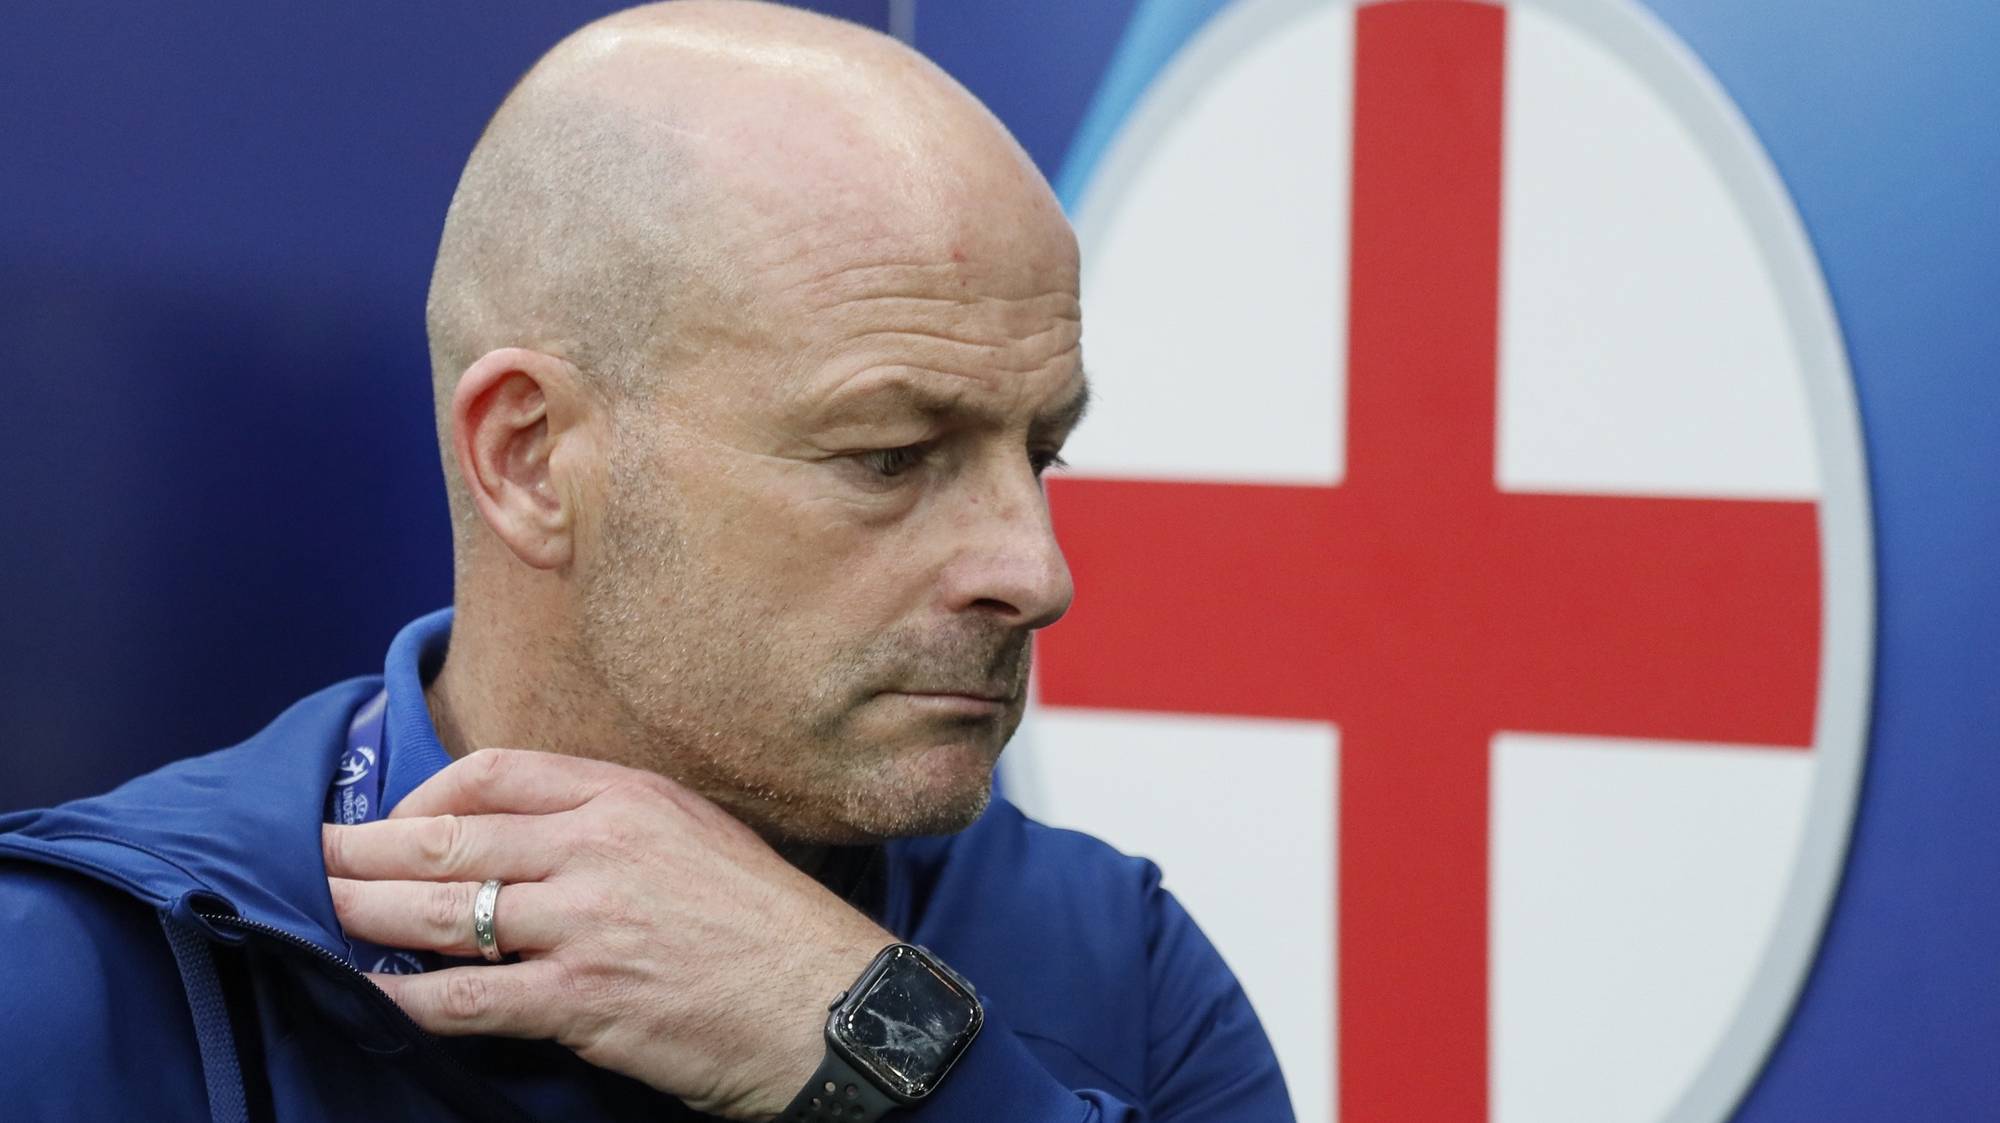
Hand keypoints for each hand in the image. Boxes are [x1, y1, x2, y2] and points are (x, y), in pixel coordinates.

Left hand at [322, 748, 892, 1119]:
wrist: (834, 1006)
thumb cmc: (770, 928)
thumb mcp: (699, 839)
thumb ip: (615, 826)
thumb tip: (528, 843)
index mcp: (630, 797)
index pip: (494, 771)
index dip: (424, 795)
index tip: (394, 821)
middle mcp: (602, 847)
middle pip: (449, 838)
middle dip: (364, 853)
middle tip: (314, 860)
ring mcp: (589, 923)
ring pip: (441, 913)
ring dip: (367, 919)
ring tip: (323, 918)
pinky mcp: (585, 999)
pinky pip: (468, 997)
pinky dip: (411, 999)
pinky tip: (380, 997)